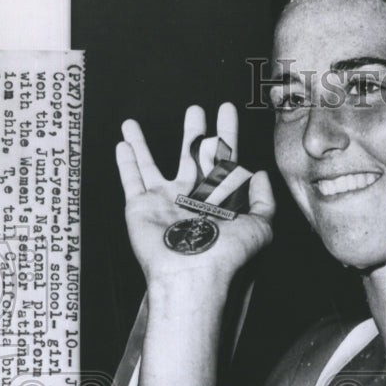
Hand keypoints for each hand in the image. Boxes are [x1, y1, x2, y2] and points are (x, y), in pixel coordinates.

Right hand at [116, 103, 273, 289]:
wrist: (192, 275)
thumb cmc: (227, 256)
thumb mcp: (260, 227)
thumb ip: (263, 200)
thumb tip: (259, 173)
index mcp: (218, 198)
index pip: (225, 156)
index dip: (227, 132)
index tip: (227, 110)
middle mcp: (191, 197)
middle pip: (192, 155)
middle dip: (194, 132)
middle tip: (195, 110)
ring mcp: (164, 202)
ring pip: (151, 164)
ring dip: (143, 142)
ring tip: (135, 122)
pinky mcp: (141, 207)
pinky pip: (131, 179)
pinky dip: (125, 162)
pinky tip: (122, 144)